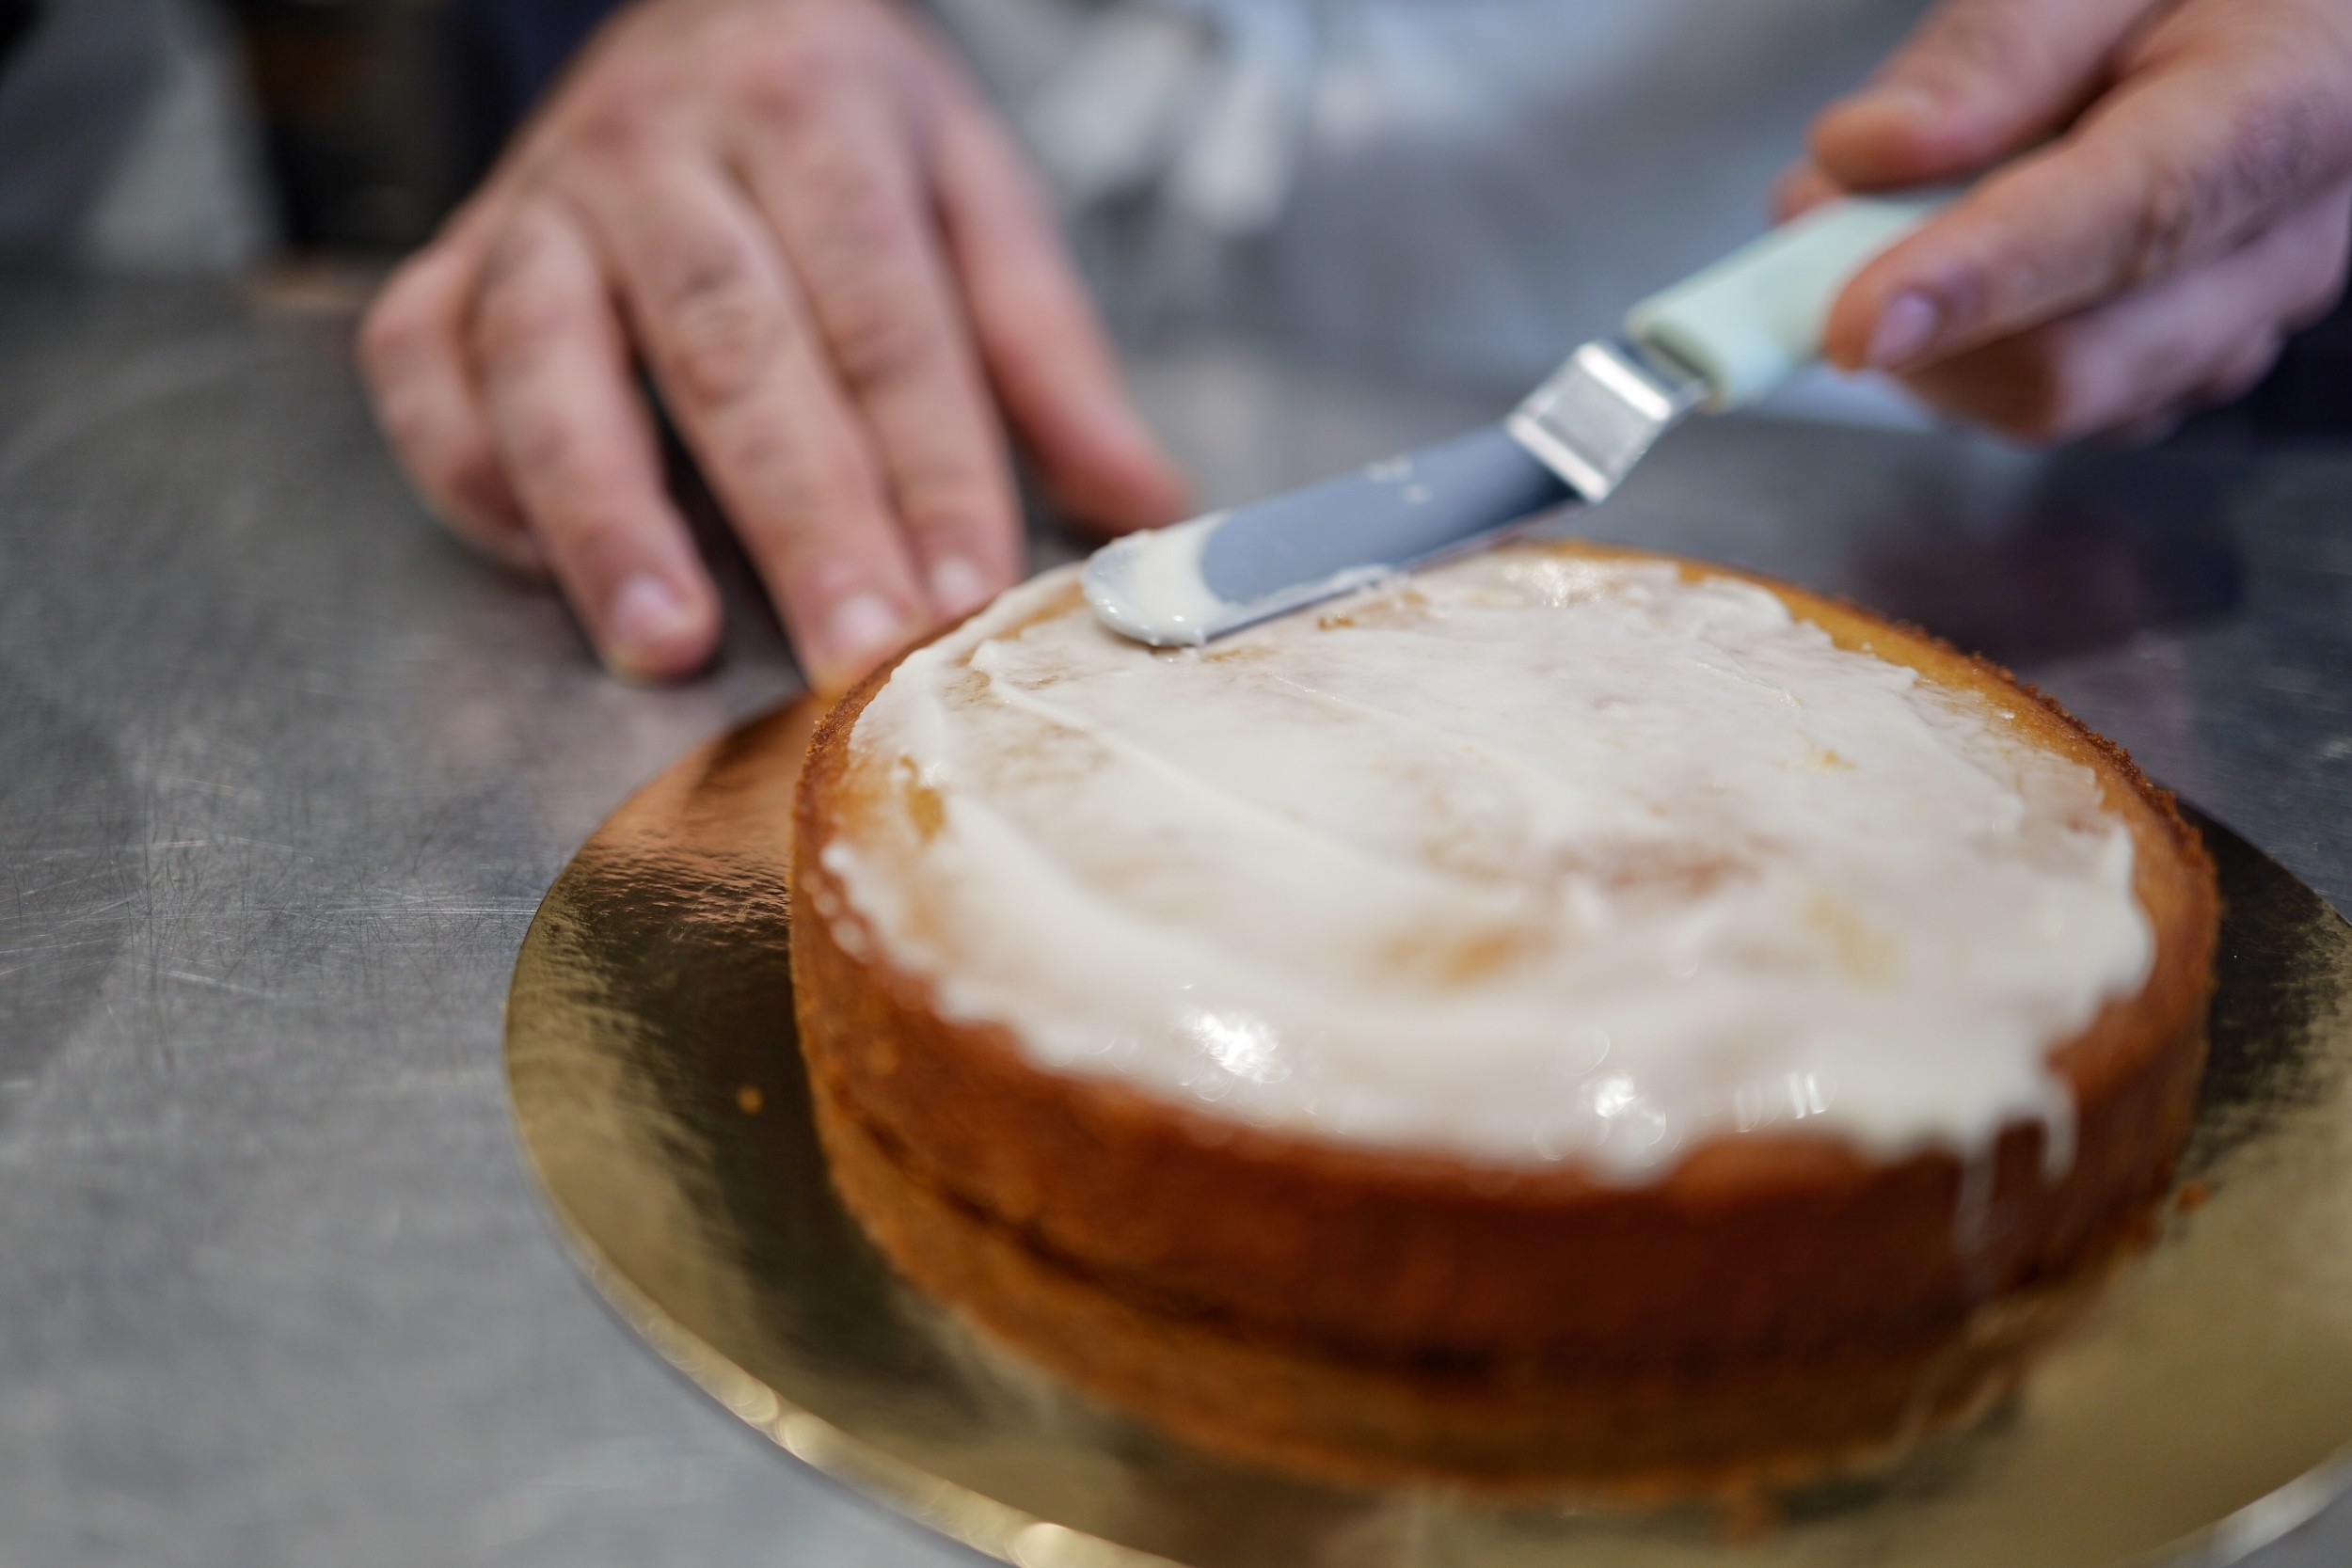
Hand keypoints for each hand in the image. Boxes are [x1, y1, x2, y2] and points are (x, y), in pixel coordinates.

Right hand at [361, 0, 1187, 688]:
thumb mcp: (976, 195)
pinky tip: (536, 560)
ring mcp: (543, 201)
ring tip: (667, 639)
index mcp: (817, 117)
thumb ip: (1051, 356)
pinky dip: (466, 467)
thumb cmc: (849, 129)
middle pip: (727, 341)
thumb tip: (1148, 506)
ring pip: (548, 353)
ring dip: (604, 509)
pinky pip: (425, 362)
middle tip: (849, 648)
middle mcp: (664, 151)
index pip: (881, 313)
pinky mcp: (455, 254)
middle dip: (794, 510)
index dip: (927, 464)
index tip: (965, 594)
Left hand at [1784, 0, 2351, 440]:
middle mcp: (2282, 247)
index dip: (1977, 280)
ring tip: (1896, 202)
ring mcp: (2231, 327)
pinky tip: (1953, 245)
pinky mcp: (2173, 370)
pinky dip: (1954, 341)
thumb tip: (1873, 155)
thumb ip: (1999, 49)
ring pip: (2035, 397)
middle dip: (1908, 310)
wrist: (2282, 24)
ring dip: (1923, 326)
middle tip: (1819, 207)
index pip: (2132, 221)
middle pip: (2069, 362)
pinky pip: (2033, 397)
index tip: (1856, 321)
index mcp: (2290, 107)